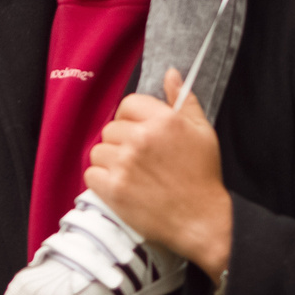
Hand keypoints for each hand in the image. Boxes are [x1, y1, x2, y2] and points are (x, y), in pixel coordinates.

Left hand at [85, 79, 232, 279]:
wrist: (201, 220)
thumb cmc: (203, 177)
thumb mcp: (202, 131)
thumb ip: (183, 99)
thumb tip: (171, 74)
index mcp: (162, 120)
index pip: (127, 105)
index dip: (131, 118)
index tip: (139, 133)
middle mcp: (141, 138)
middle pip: (111, 129)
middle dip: (121, 141)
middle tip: (138, 158)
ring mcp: (125, 164)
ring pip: (98, 150)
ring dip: (110, 161)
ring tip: (129, 173)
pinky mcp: (113, 189)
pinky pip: (91, 173)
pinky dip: (101, 180)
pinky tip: (120, 186)